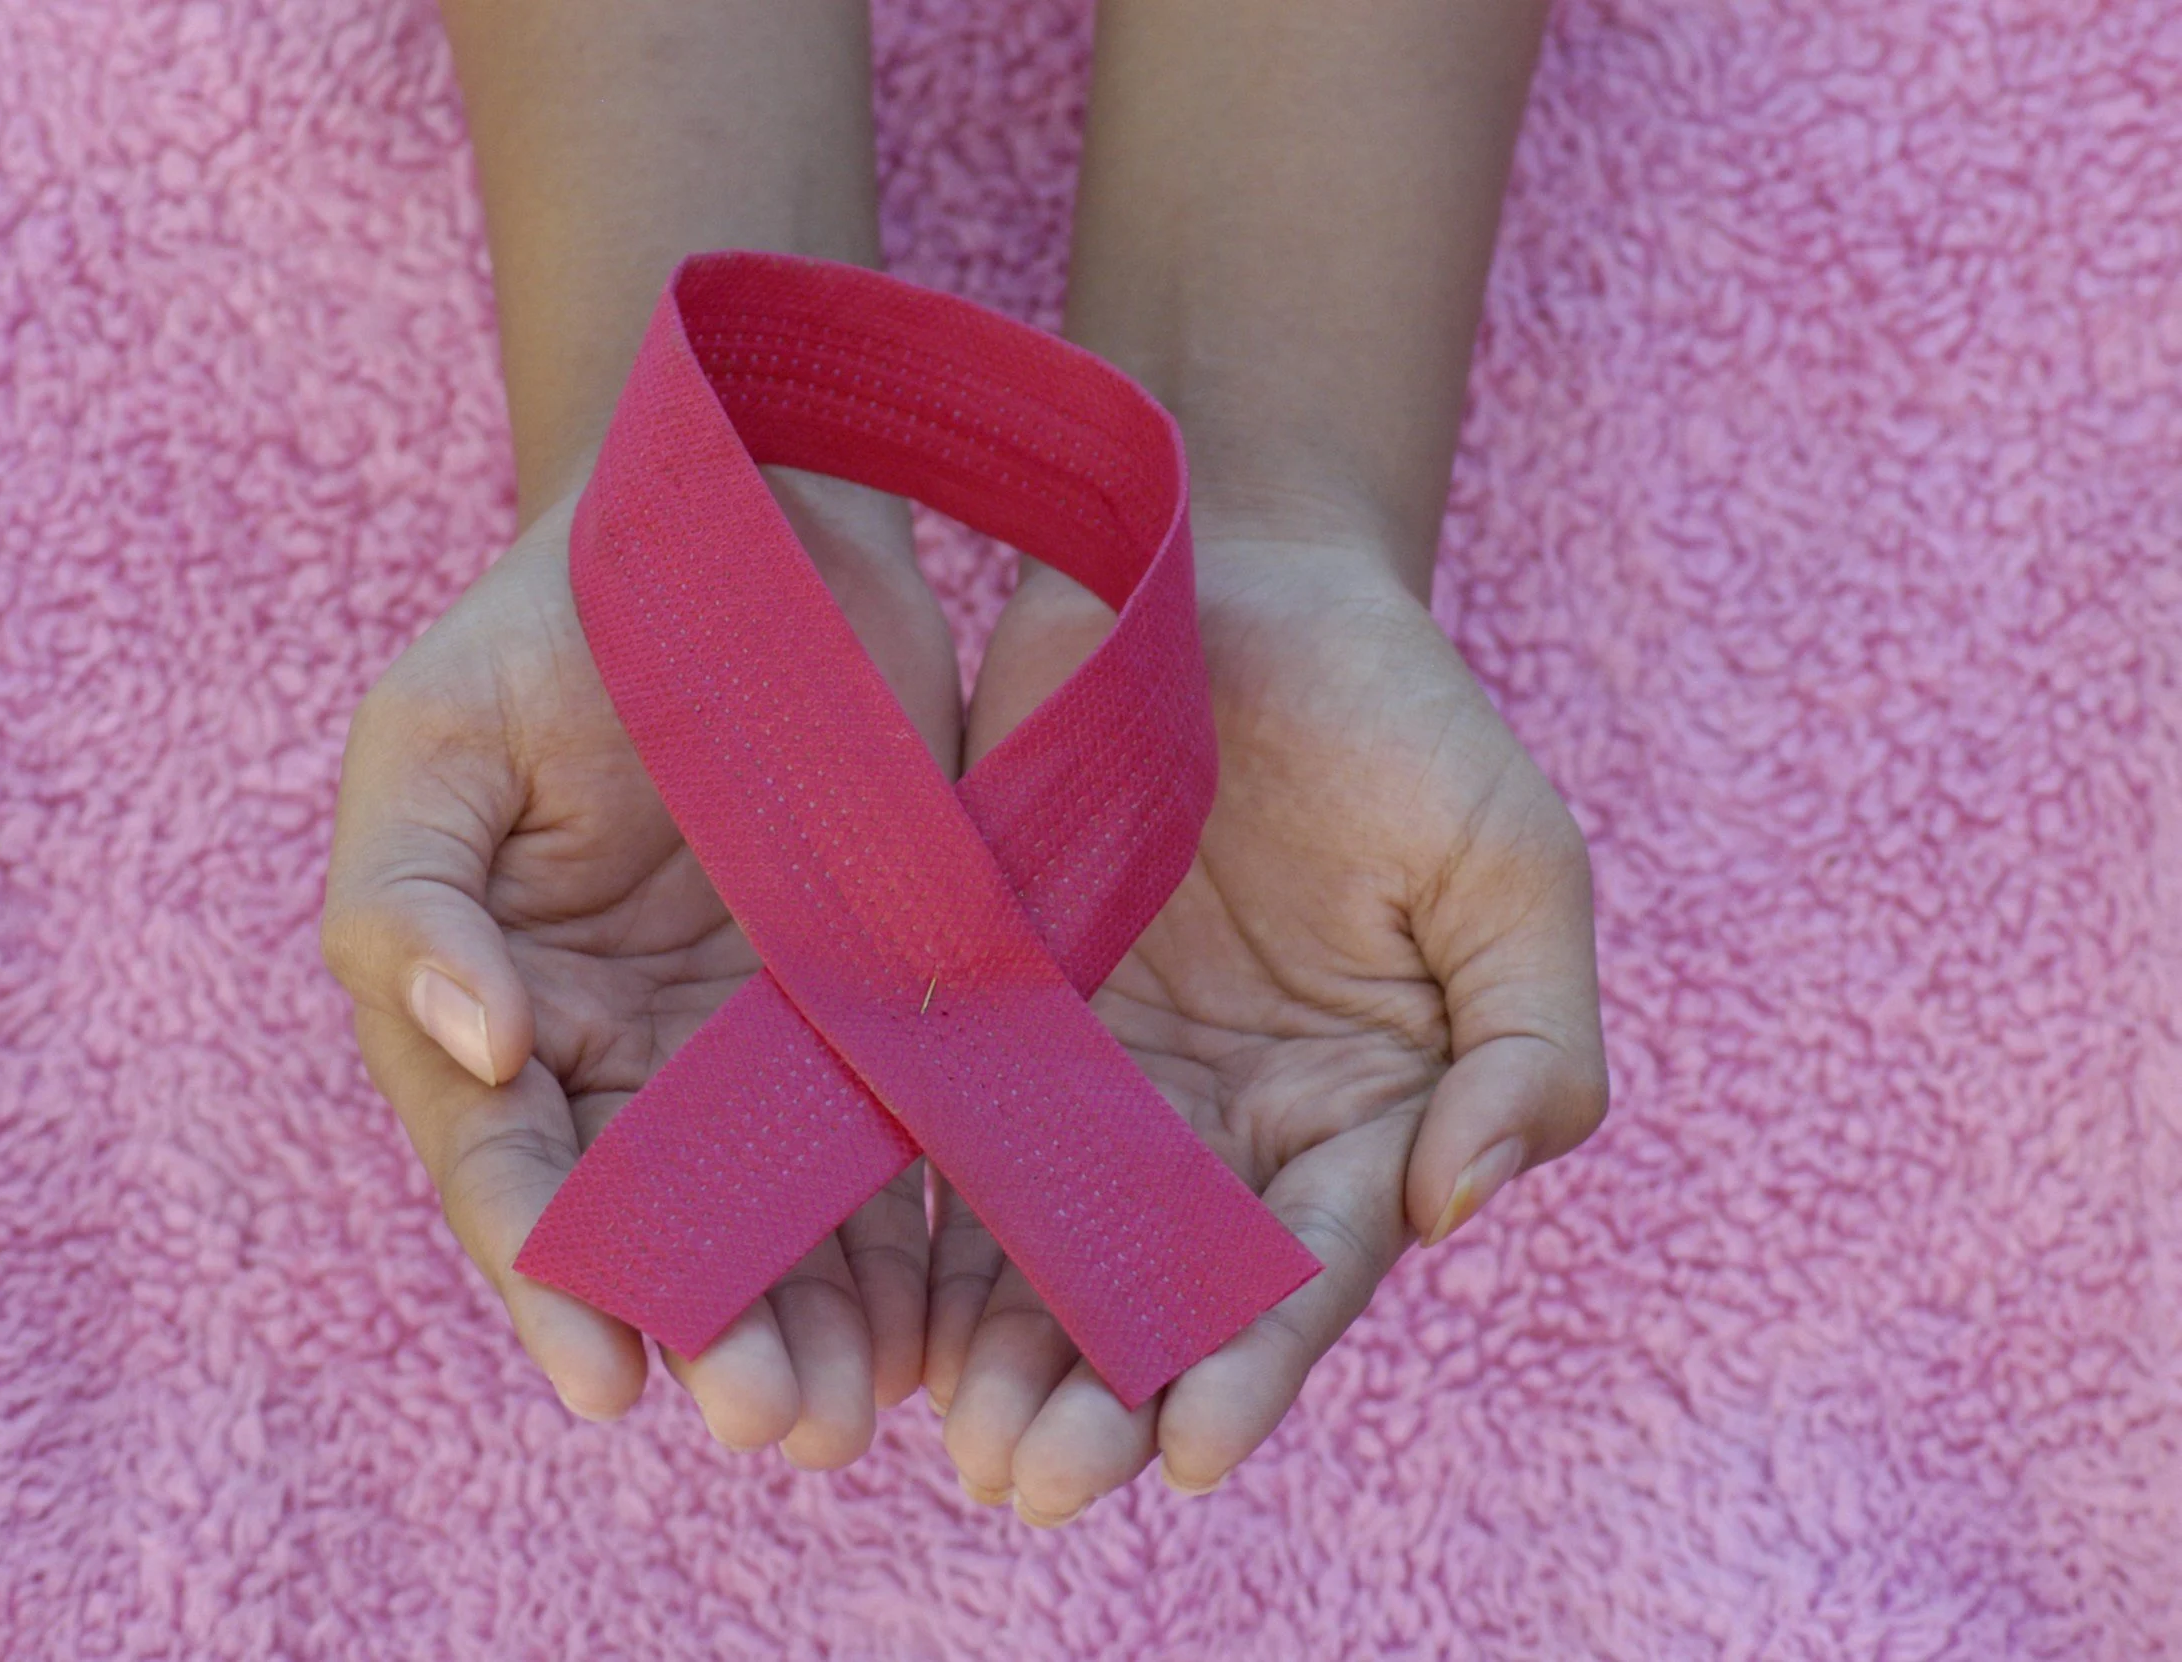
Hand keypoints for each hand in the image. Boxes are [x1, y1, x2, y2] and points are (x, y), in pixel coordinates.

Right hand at [321, 468, 959, 1466]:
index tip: (609, 1378)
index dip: (552, 1279)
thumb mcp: (437, 743)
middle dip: (712, 1332)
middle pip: (658, 1229)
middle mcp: (621, 1052)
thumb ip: (415, 902)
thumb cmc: (558, 625)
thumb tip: (483, 1053)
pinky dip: (913, 1233)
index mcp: (492, 1006)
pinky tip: (949, 1317)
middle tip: (773, 1422)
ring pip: (781, 1215)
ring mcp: (750, 1040)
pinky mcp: (874, 1003)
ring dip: (817, 1321)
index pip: (511, 1169)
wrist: (748, 519)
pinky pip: (891, 1139)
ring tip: (861, 1412)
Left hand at [927, 533, 1606, 1522]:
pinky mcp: (986, 1017)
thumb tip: (1463, 1199)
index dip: (1255, 1360)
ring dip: (1002, 1355)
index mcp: (1356, 1113)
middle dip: (1104, 1397)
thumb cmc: (1393, 717)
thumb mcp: (1509, 861)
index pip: (1306, 1267)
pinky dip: (913, 1232)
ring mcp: (1093, 1083)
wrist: (1224, 580)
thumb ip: (1528, 1040)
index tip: (1199, 1449)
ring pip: (1040, 1251)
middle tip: (1037, 1482)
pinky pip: (941, 1141)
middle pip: (1159, 1296)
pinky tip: (879, 1313)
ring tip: (961, 1445)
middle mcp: (1218, 1129)